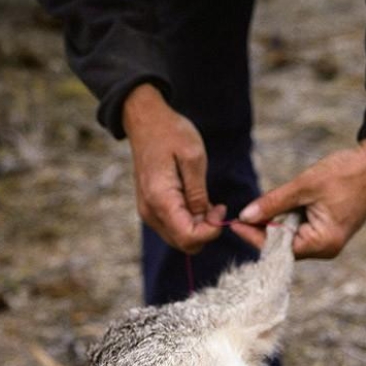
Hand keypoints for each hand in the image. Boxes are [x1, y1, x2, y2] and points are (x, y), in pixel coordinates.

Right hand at [122, 84, 225, 253]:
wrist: (145, 121)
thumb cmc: (170, 133)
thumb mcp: (193, 157)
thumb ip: (199, 193)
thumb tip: (205, 219)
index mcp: (161, 200)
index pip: (189, 237)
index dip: (211, 231)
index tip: (220, 209)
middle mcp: (151, 212)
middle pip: (185, 244)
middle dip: (206, 231)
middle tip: (216, 207)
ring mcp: (149, 213)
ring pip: (180, 239)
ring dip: (198, 226)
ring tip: (206, 200)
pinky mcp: (151, 210)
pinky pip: (173, 227)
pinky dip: (189, 221)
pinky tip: (195, 200)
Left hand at [232, 141, 365, 258]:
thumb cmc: (346, 173)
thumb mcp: (304, 186)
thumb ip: (273, 202)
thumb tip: (245, 215)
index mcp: (322, 243)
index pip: (278, 247)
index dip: (254, 235)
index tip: (233, 223)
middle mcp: (326, 249)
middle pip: (283, 246)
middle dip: (263, 229)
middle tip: (241, 214)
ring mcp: (328, 242)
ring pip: (291, 238)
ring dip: (276, 223)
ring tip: (261, 207)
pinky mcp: (329, 232)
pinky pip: (301, 231)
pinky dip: (288, 219)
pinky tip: (280, 206)